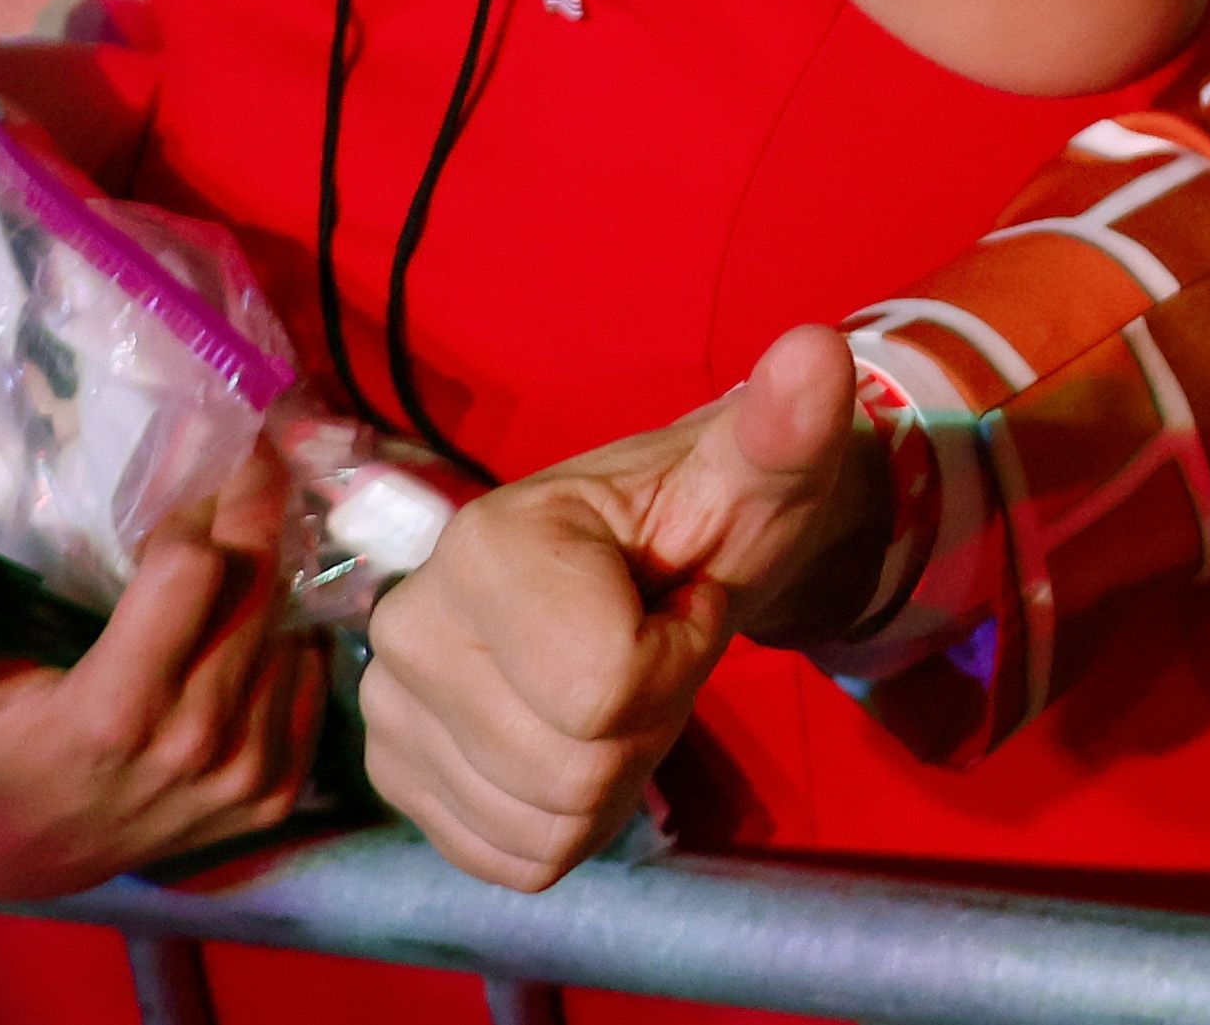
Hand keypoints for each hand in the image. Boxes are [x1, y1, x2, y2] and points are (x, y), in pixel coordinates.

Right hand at [0, 457, 319, 899]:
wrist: (27, 855)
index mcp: (113, 714)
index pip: (191, 574)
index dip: (193, 515)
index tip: (194, 473)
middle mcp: (190, 745)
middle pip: (256, 590)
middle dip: (255, 514)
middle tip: (254, 458)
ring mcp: (242, 775)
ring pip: (290, 631)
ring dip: (277, 575)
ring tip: (257, 524)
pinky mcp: (274, 795)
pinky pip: (310, 684)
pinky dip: (294, 639)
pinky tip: (265, 607)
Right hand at [362, 325, 893, 890]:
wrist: (665, 560)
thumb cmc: (713, 513)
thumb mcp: (762, 473)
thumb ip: (787, 426)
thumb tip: (819, 353)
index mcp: (486, 543)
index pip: (606, 689)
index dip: (679, 656)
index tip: (680, 598)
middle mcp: (409, 625)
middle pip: (576, 767)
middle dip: (652, 720)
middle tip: (653, 648)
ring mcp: (390, 706)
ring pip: (548, 821)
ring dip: (617, 774)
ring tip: (615, 685)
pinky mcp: (399, 772)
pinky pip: (515, 856)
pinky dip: (570, 821)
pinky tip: (575, 736)